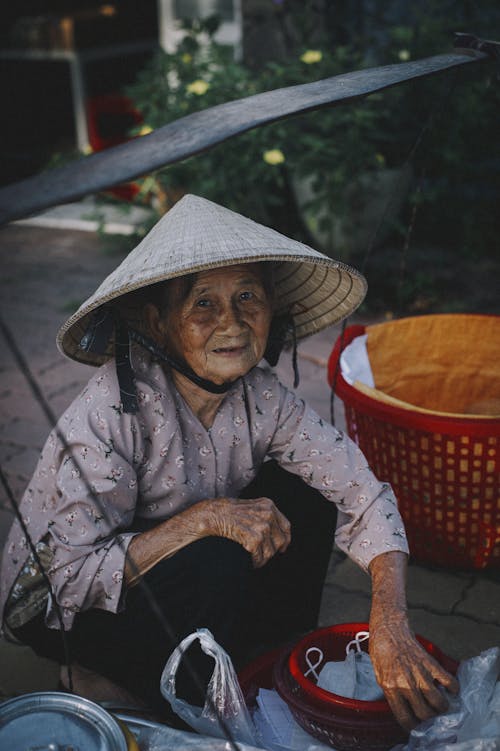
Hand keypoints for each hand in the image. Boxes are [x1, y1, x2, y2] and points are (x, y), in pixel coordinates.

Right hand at [197, 496, 290, 567]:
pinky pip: (260, 558)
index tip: (282, 548)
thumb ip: (262, 515)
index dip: (285, 539)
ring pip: (270, 552)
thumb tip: (274, 533)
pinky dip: (254, 562)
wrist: (209, 515)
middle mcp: (268, 514)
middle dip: (271, 551)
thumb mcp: (248, 506)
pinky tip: (247, 559)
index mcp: (268, 505)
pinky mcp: (255, 539)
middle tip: (260, 554)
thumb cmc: (224, 512)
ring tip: (250, 556)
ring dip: (261, 558)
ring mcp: (262, 526)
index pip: (286, 526)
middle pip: (281, 541)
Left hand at [369, 610, 458, 730]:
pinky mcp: (430, 663)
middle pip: (424, 713)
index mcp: (390, 687)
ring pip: (439, 702)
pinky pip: (448, 681)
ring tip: (440, 705)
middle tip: (430, 716)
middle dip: (429, 719)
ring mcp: (419, 673)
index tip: (416, 727)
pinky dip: (453, 689)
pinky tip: (449, 689)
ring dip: (442, 708)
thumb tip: (405, 709)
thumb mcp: (378, 675)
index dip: (412, 727)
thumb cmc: (381, 650)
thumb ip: (391, 693)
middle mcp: (405, 683)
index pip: (404, 718)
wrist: (389, 628)